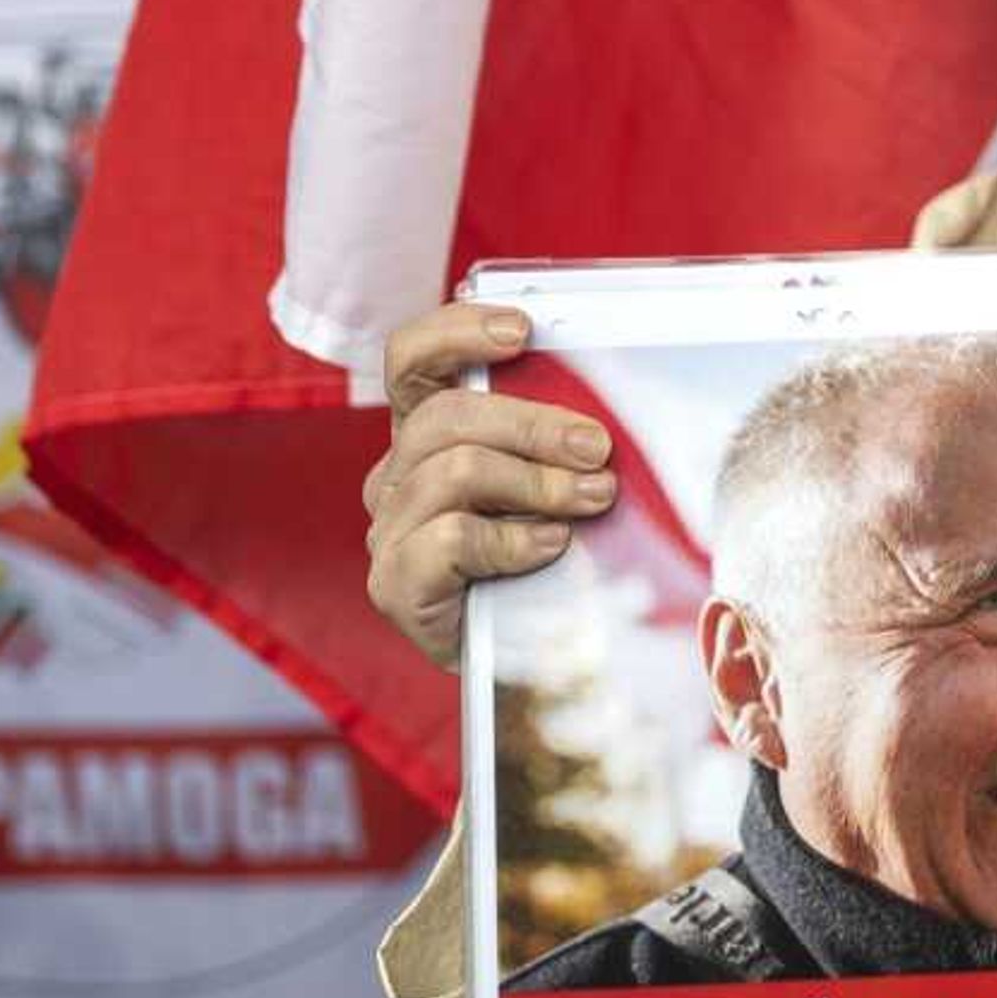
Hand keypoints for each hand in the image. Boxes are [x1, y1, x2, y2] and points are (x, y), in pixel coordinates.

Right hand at [361, 301, 618, 667]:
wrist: (527, 666)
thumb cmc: (546, 561)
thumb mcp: (552, 483)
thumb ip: (558, 440)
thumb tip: (608, 404)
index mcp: (427, 435)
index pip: (411, 360)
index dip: (456, 331)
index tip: (522, 331)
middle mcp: (395, 476)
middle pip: (445, 416)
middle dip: (533, 424)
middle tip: (598, 448)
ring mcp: (389, 531)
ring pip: (454, 471)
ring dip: (537, 482)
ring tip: (590, 499)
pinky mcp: (395, 584)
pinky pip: (452, 538)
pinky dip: (511, 538)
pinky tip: (551, 546)